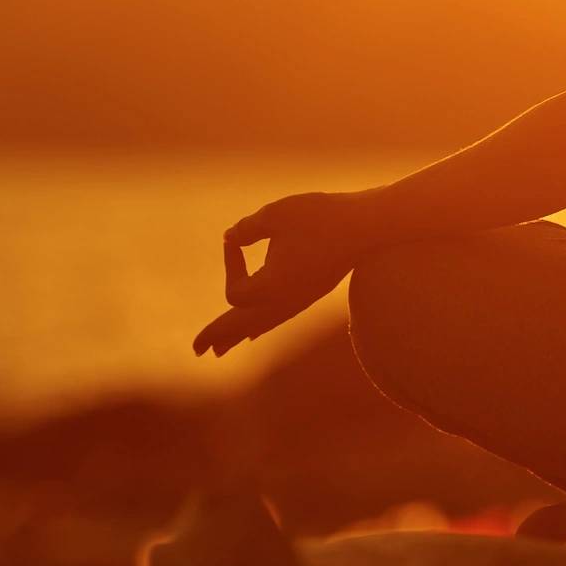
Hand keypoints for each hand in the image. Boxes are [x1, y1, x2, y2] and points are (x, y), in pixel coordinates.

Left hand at [191, 190, 373, 357]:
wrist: (368, 226)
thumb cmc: (322, 217)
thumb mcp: (276, 214)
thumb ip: (247, 229)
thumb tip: (230, 237)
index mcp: (274, 289)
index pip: (236, 292)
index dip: (230, 264)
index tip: (234, 240)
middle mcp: (286, 302)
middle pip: (244, 326)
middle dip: (219, 335)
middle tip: (197, 350)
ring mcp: (300, 301)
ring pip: (262, 326)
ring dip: (238, 335)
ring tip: (219, 350)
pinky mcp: (309, 294)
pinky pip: (277, 318)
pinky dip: (259, 326)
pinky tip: (254, 332)